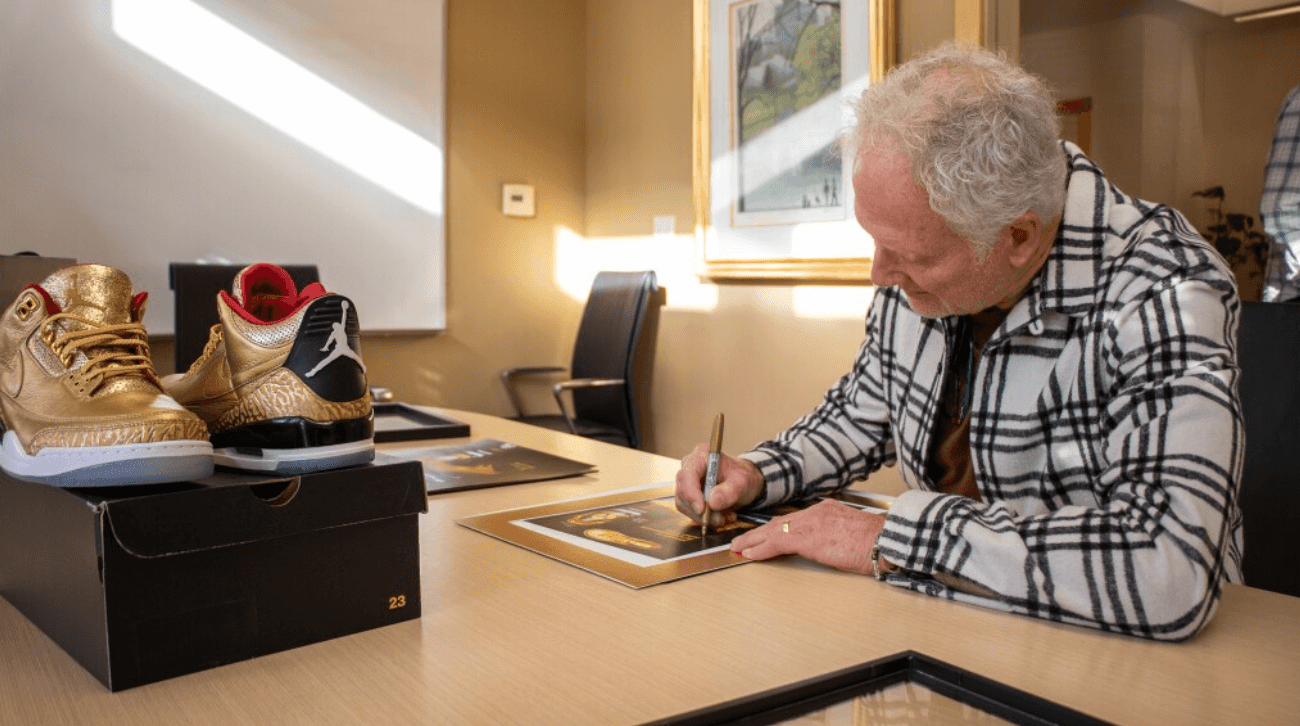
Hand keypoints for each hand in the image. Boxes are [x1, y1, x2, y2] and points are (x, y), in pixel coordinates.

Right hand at [674, 443, 763, 528]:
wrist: (742, 482)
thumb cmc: (742, 476)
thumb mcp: (742, 482)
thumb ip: (729, 491)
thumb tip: (712, 502)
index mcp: (701, 455)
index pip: (688, 474)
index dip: (692, 493)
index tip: (702, 510)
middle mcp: (689, 467)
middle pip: (683, 491)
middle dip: (700, 510)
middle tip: (719, 519)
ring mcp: (686, 482)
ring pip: (683, 504)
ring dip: (702, 517)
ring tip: (724, 518)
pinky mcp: (687, 495)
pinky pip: (688, 511)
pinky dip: (703, 518)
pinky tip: (719, 516)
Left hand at [729, 500, 885, 575]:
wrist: (886, 541)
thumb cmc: (878, 543)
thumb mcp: (853, 535)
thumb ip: (836, 537)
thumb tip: (829, 548)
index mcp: (826, 511)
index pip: (794, 520)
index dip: (775, 529)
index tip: (763, 536)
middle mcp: (815, 512)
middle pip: (779, 523)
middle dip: (758, 533)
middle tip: (742, 540)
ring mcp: (810, 523)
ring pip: (773, 530)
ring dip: (752, 540)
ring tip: (738, 547)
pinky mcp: (807, 537)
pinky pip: (776, 542)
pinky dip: (760, 549)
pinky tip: (749, 554)